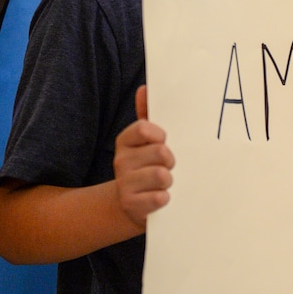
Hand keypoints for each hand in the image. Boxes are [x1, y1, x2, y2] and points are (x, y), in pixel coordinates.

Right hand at [113, 86, 174, 230]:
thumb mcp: (146, 142)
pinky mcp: (131, 205)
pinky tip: (162, 198)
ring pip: (161, 175)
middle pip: (161, 152)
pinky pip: (158, 197)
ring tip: (165, 183)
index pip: (144, 128)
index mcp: (125, 141)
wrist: (131, 205)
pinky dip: (165, 198)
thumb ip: (147, 116)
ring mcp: (124, 184)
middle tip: (168, 166)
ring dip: (170, 180)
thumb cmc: (146, 166)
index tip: (165, 141)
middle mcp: (121, 161)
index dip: (160, 135)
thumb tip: (144, 88)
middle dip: (171, 161)